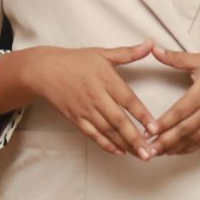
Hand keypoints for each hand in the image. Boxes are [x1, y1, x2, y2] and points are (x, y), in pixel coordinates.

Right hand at [18, 41, 160, 159]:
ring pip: (107, 130)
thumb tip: (150, 44)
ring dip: (123, 144)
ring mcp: (85, 109)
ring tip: (139, 155)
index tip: (155, 127)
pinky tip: (119, 152)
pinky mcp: (75, 118)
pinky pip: (92, 134)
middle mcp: (96, 96)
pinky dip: (106, 144)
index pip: (128, 99)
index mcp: (105, 78)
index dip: (142, 114)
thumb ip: (128, 53)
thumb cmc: (75, 61)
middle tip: (149, 152)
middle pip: (118, 120)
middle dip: (134, 138)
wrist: (44, 70)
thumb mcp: (102, 53)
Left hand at [147, 48, 199, 154]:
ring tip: (157, 152)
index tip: (149, 130)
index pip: (179, 112)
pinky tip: (176, 151)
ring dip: (174, 147)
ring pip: (192, 139)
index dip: (164, 123)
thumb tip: (155, 49)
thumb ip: (176, 58)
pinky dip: (188, 148)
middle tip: (148, 148)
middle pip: (184, 130)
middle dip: (165, 141)